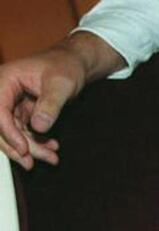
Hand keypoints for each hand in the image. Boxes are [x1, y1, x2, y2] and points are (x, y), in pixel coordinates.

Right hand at [0, 32, 123, 169]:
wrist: (75, 64)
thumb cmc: (66, 66)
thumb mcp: (61, 84)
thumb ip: (50, 105)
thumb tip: (39, 126)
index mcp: (5, 80)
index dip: (9, 133)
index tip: (24, 149)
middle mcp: (4, 92)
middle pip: (2, 125)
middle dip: (18, 146)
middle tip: (35, 162)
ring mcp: (12, 103)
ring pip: (13, 132)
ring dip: (30, 148)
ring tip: (51, 157)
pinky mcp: (22, 111)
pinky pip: (23, 131)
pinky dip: (36, 141)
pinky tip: (51, 147)